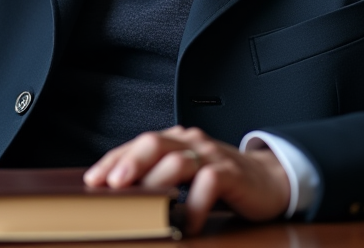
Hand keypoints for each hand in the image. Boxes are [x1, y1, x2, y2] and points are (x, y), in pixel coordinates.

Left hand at [83, 127, 291, 235]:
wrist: (269, 179)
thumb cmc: (221, 178)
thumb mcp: (186, 174)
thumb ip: (159, 176)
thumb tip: (119, 195)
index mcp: (175, 140)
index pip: (137, 145)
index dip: (113, 161)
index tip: (93, 180)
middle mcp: (190, 142)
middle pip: (153, 143)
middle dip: (129, 163)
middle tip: (111, 184)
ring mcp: (211, 155)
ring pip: (177, 160)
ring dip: (156, 182)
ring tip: (143, 205)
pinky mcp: (230, 172)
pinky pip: (208, 183)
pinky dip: (194, 206)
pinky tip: (186, 224)